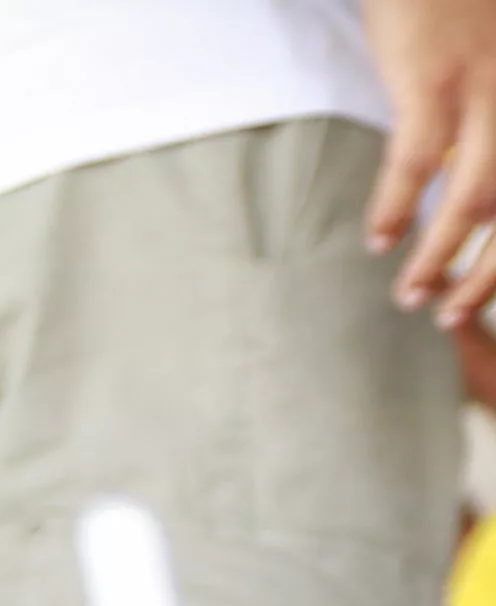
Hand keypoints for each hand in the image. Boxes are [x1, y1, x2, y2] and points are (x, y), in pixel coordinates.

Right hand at [373, 0, 495, 317]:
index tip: (483, 290)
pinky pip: (418, 161)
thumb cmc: (460, 5)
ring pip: (479, 199)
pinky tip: (380, 241)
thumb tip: (464, 179)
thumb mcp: (493, 65)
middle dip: (487, 275)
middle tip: (452, 316)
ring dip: (443, 259)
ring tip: (412, 297)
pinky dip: (399, 208)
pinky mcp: (435, 78)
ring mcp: (488, 87)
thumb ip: (488, 117)